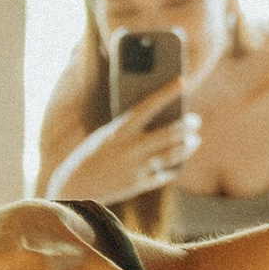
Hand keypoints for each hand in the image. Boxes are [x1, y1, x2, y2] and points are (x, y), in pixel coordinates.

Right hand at [48, 86, 204, 203]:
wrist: (73, 187)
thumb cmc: (90, 156)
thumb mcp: (106, 136)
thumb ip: (129, 129)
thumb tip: (157, 122)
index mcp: (119, 130)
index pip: (148, 105)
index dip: (168, 91)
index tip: (184, 81)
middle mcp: (130, 147)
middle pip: (169, 133)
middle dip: (187, 125)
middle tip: (195, 120)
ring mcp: (135, 167)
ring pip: (172, 154)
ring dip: (187, 146)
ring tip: (194, 140)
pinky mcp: (137, 185)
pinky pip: (164, 175)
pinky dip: (173, 167)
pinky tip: (179, 162)